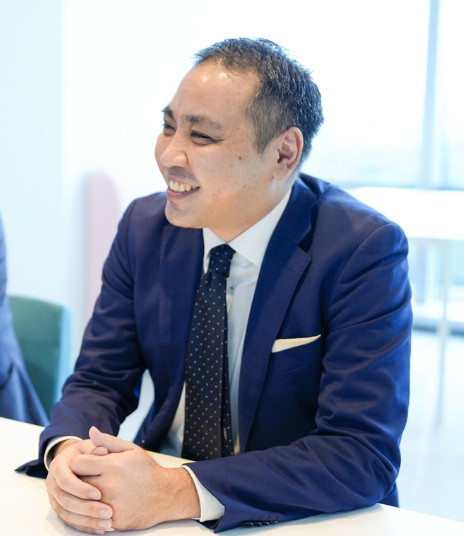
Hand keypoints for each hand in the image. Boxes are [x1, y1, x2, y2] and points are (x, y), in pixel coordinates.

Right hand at [46, 438, 113, 534]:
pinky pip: (69, 520)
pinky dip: (84, 526)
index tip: (99, 494)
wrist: (79, 458)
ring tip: (107, 522)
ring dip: (86, 520)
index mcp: (59, 465)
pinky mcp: (60, 507)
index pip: (65, 480)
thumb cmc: (89, 451)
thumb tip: (103, 450)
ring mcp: (55, 497)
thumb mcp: (94, 445)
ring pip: (66, 513)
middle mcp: (53, 482)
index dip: (80, 488)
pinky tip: (100, 529)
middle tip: (107, 511)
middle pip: (65, 499)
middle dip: (86, 508)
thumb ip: (99, 445)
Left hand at [72, 427, 200, 530]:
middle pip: (77, 483)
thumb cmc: (147, 470)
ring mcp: (110, 505)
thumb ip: (108, 441)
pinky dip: (94, 511)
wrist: (166, 495)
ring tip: (92, 491)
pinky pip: (93, 516)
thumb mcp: (131, 450)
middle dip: (79, 479)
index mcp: (112, 465)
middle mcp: (109, 485)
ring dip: (84, 497)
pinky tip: (101, 505)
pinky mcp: (113, 521)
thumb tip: (91, 431)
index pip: (77, 464)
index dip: (79, 463)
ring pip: (82, 502)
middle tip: (86, 477)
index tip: (84, 464)